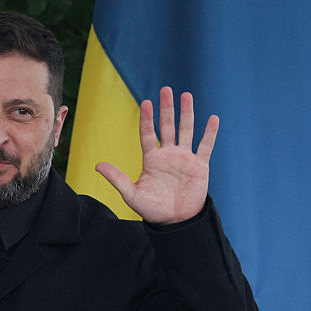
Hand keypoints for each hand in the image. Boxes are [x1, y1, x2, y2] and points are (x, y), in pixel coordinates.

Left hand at [95, 86, 218, 223]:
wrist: (175, 221)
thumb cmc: (151, 208)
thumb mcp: (131, 194)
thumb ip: (117, 178)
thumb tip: (96, 166)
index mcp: (151, 159)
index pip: (148, 134)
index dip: (147, 119)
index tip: (146, 102)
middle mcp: (168, 154)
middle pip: (168, 126)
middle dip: (167, 108)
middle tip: (166, 89)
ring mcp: (185, 159)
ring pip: (186, 130)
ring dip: (187, 113)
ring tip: (186, 95)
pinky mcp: (200, 166)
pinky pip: (206, 146)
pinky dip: (210, 133)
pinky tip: (213, 119)